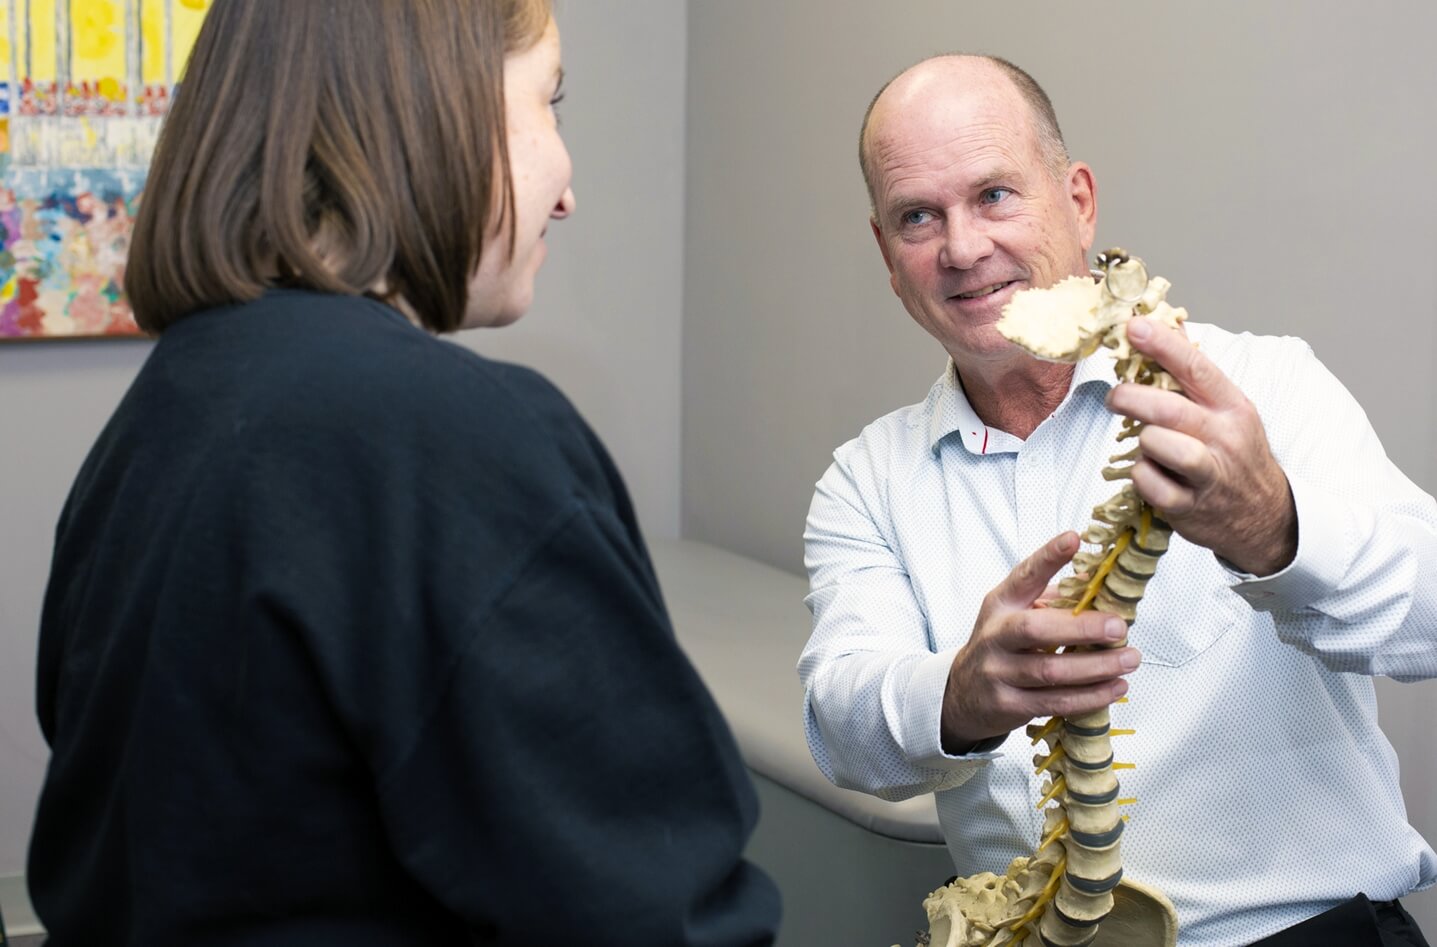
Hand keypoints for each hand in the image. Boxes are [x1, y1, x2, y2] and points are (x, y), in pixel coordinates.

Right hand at [941, 532, 1140, 752]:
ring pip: (1050, 671)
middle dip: (1081, 628)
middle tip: (1118, 627)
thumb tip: (1099, 578)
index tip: (1073, 539)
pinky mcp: (1008, 705)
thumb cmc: (1001, 646)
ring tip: (1130, 659)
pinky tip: (1115, 687)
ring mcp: (998, 672)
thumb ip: (1055, 597)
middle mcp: (995, 636)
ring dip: (1096, 667)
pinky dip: (1090, 696)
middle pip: (1036, 630)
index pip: (1024, 576)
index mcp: (1000, 604)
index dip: (1048, 558)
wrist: (962, 694)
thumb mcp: (1016, 613)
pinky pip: (1055, 702)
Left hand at [1107, 317, 1297, 575]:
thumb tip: (1166, 325)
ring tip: (1148, 444)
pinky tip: (1153, 474)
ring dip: (1141, 440)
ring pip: (1155, 442)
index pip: (1196, 367)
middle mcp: (1224, 437)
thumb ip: (1195, 376)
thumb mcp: (1229, 411)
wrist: (1265, 516)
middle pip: (1166, 408)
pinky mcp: (1188, 507)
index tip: (1134, 326)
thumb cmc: (1236, 456)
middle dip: (1130, 397)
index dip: (1162, 345)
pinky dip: (1140, 475)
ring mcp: (1208, 474)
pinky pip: (1146, 481)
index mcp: (1232, 407)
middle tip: (1115, 397)